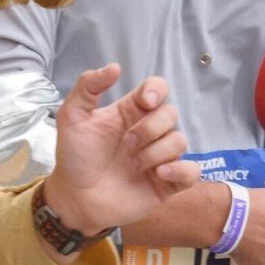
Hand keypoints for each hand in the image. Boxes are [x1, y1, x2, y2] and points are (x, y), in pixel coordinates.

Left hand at [44, 67, 190, 236]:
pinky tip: (158, 174)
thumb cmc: (74, 157)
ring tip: (134, 165)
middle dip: (151, 127)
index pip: (157, 89)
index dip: (157, 90)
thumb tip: (116, 67)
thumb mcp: (72, 117)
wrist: (75, 198)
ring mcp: (160, 157)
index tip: (145, 102)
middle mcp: (149, 132)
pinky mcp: (168, 183)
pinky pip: (192, 171)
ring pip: (180, 141)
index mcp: (131, 112)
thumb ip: (87, 87)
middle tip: (127, 144)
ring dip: (156, 152)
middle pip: (171, 114)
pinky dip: (180, 170)